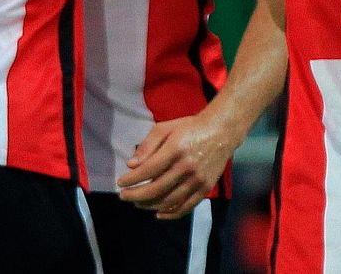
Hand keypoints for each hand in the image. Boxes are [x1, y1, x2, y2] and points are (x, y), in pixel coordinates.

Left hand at [117, 111, 235, 219]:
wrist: (221, 132)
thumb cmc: (189, 127)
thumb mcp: (165, 128)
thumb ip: (147, 146)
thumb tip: (131, 165)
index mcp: (175, 150)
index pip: (148, 170)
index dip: (132, 179)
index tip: (120, 182)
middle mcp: (187, 167)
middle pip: (157, 189)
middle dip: (136, 195)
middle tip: (123, 196)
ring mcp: (197, 180)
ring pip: (169, 200)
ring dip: (150, 205)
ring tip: (137, 203)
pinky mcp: (205, 189)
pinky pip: (187, 206)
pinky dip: (171, 214)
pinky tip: (158, 214)